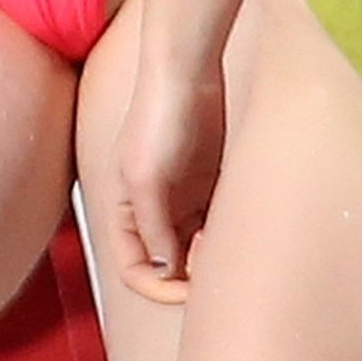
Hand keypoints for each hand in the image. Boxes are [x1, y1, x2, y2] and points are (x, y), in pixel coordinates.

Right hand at [108, 64, 225, 303]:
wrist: (188, 69)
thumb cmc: (158, 114)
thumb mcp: (147, 177)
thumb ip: (153, 226)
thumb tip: (165, 270)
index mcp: (127, 208)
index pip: (135, 267)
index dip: (156, 287)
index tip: (185, 291)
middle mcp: (152, 207)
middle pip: (166, 263)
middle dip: (186, 278)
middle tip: (210, 271)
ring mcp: (180, 195)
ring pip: (192, 246)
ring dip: (207, 258)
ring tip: (224, 249)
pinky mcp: (206, 182)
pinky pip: (214, 223)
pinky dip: (222, 235)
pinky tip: (234, 230)